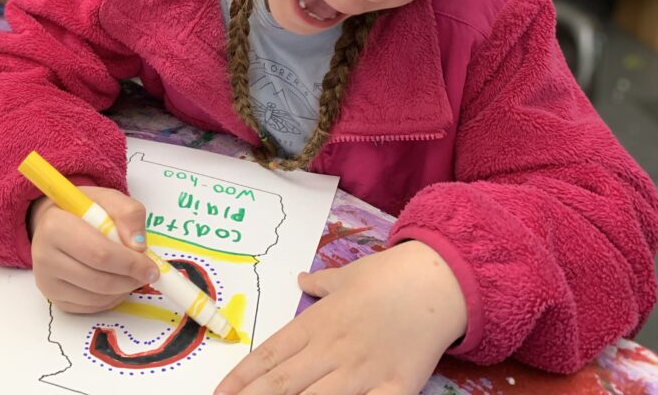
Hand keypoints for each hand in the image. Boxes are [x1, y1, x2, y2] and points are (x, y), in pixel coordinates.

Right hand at [29, 186, 158, 313]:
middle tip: (148, 273)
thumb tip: (138, 245)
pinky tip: (116, 282)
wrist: (55, 222)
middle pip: (99, 280)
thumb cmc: (83, 210)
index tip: (152, 267)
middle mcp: (44, 257)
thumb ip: (128, 214)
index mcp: (54, 226)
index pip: (99, 253)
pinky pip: (90, 307)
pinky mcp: (53, 299)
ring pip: (96, 297)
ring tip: (132, 274)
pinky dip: (111, 299)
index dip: (130, 263)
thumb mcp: (108, 199)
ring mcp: (46, 282)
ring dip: (123, 290)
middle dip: (130, 279)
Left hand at [214, 240, 467, 394]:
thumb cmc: (388, 275)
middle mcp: (332, 349)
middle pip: (283, 383)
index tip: (221, 393)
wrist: (437, 280)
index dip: (243, 378)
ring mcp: (361, 371)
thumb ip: (320, 283)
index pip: (270, 355)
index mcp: (316, 323)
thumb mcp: (347, 275)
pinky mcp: (395, 387)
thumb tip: (301, 277)